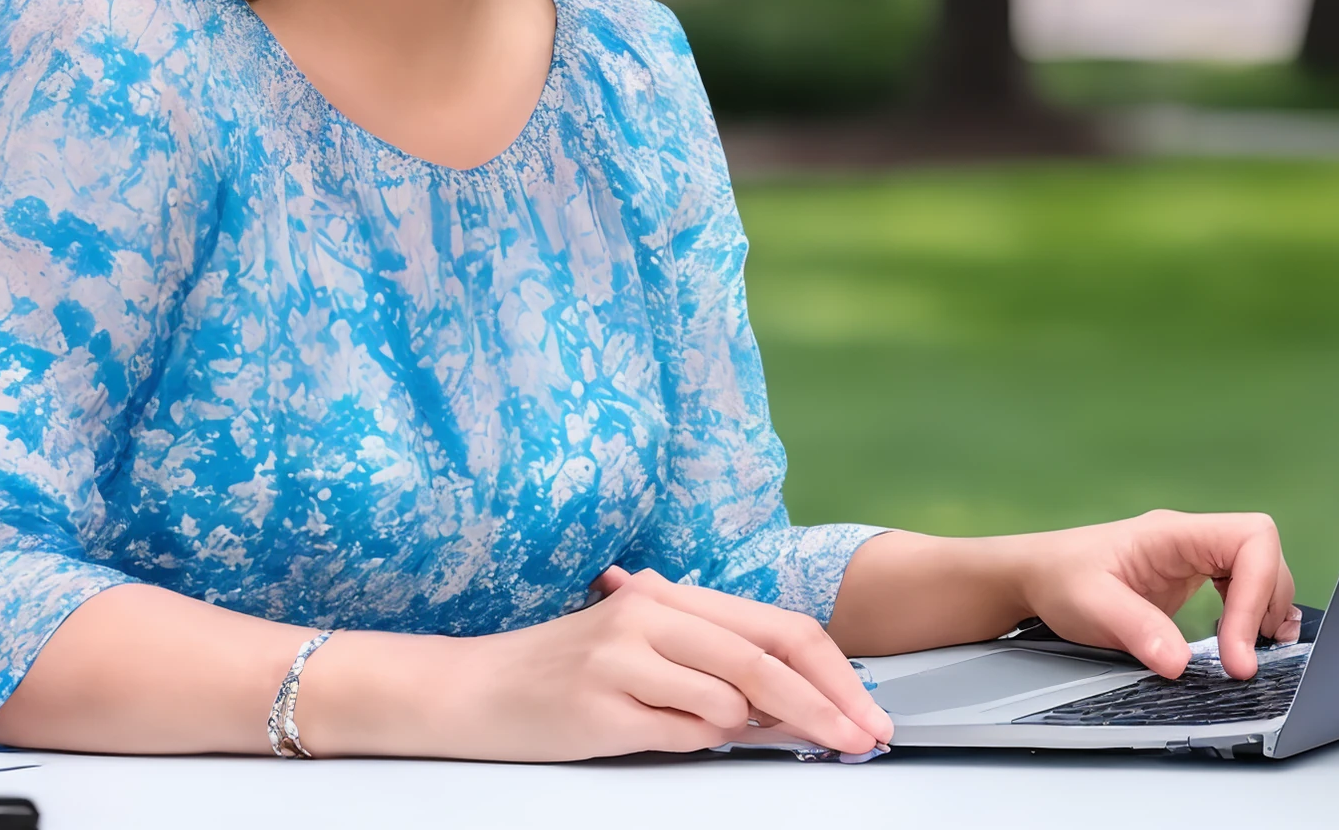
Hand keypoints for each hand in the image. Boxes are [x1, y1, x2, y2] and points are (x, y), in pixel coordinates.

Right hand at [368, 566, 891, 760]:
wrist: (470, 690)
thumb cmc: (563, 676)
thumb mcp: (647, 656)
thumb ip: (719, 672)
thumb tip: (798, 709)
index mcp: (671, 596)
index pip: (782, 627)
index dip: (836, 675)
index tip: (867, 716)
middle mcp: (653, 613)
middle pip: (771, 659)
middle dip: (828, 708)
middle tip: (862, 742)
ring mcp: (626, 655)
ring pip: (732, 700)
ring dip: (742, 729)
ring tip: (693, 727)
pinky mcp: (602, 702)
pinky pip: (683, 734)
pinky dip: (690, 743)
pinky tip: (651, 733)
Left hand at [1006, 510, 1297, 680]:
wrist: (1036, 577)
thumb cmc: (1059, 580)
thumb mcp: (1090, 606)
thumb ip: (1135, 630)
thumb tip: (1180, 663)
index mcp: (1174, 534)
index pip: (1251, 539)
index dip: (1259, 592)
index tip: (1237, 649)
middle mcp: (1191, 540)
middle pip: (1264, 556)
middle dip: (1266, 609)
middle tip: (1244, 661)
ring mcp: (1193, 558)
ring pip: (1260, 571)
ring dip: (1266, 612)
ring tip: (1252, 654)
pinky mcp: (1191, 579)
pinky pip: (1241, 587)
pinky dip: (1253, 614)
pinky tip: (1243, 642)